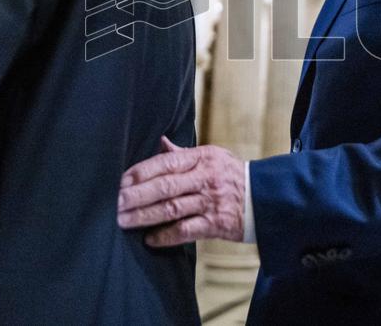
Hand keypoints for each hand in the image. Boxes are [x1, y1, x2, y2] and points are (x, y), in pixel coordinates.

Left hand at [117, 137, 244, 246]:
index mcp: (201, 157)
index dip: (141, 172)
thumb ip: (183, 153)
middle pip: (165, 186)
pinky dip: (166, 235)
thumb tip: (160, 142)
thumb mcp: (212, 156)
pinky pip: (186, 230)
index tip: (119, 181)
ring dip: (145, 216)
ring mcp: (210, 201)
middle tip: (114, 203)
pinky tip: (150, 239)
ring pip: (171, 208)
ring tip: (123, 221)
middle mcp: (205, 178)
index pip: (165, 163)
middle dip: (137, 195)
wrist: (266, 196)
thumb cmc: (232, 174)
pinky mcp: (216, 223)